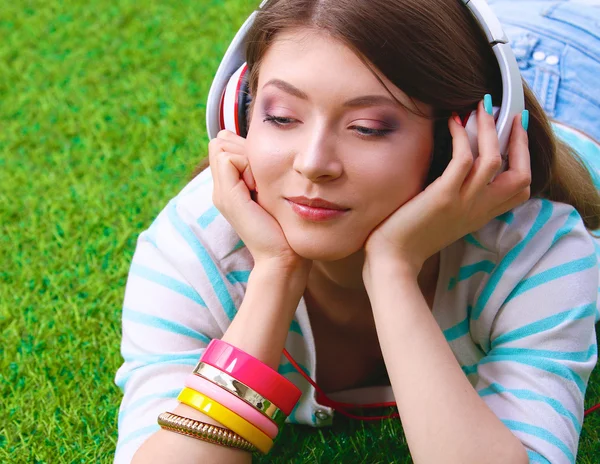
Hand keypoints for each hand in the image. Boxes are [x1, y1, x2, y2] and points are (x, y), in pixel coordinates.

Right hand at [209, 130, 311, 274]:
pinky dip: (248, 165)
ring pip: (223, 147)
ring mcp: (221, 193)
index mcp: (229, 188)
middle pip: (221, 144)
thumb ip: (261, 171)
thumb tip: (263, 146)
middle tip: (262, 180)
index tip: (265, 174)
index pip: (224, 145)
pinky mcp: (227, 196)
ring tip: (261, 185)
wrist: (282, 256)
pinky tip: (259, 188)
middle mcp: (220, 189)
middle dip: (244, 151)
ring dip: (247, 158)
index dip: (244, 149)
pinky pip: (228, 158)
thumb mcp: (271, 192)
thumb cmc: (285, 226)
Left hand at [363, 100, 530, 276]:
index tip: (516, 133)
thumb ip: (458, 199)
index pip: (521, 188)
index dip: (524, 158)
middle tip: (506, 113)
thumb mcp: (445, 218)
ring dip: (489, 128)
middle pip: (521, 175)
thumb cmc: (411, 237)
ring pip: (493, 159)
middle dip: (518, 140)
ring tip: (480, 106)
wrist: (393, 260)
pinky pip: (463, 159)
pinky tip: (452, 121)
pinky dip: (461, 136)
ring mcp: (464, 203)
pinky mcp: (443, 197)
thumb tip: (458, 169)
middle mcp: (479, 210)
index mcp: (481, 215)